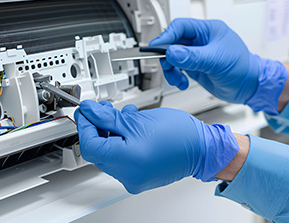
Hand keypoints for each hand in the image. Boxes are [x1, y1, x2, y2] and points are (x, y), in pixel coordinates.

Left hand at [74, 100, 238, 193]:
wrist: (203, 148)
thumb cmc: (180, 134)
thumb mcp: (138, 119)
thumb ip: (108, 117)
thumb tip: (89, 111)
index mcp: (127, 161)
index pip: (90, 145)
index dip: (85, 126)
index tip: (85, 112)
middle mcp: (128, 175)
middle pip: (98, 150)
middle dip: (97, 127)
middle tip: (100, 110)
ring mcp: (134, 178)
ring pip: (109, 153)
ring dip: (109, 132)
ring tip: (119, 115)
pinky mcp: (139, 176)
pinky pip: (121, 158)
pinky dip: (120, 141)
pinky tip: (127, 126)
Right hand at [150, 18, 259, 103]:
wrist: (250, 87)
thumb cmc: (243, 68)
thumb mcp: (216, 60)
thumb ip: (192, 57)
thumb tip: (172, 53)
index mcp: (208, 30)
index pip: (180, 27)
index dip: (167, 36)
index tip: (156, 47)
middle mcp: (200, 40)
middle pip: (173, 42)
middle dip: (168, 56)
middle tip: (167, 67)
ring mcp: (196, 54)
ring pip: (173, 57)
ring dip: (171, 69)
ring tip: (177, 79)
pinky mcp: (194, 66)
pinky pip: (177, 68)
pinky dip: (176, 76)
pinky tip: (182, 82)